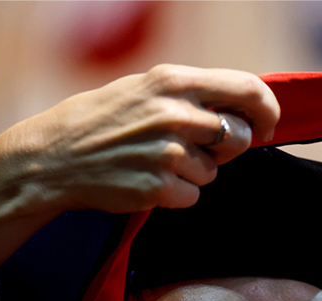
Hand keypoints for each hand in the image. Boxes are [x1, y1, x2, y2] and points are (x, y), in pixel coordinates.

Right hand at [0, 65, 278, 300]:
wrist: (54, 157)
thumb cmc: (100, 121)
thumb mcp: (143, 90)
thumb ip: (190, 95)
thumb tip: (239, 109)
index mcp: (173, 81)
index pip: (247, 90)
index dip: (267, 110)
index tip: (267, 125)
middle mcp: (174, 114)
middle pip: (238, 137)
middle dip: (227, 149)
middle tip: (198, 150)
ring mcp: (166, 153)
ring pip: (212, 173)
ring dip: (192, 174)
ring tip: (154, 164)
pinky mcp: (157, 188)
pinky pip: (191, 198)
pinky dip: (176, 196)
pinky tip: (147, 183)